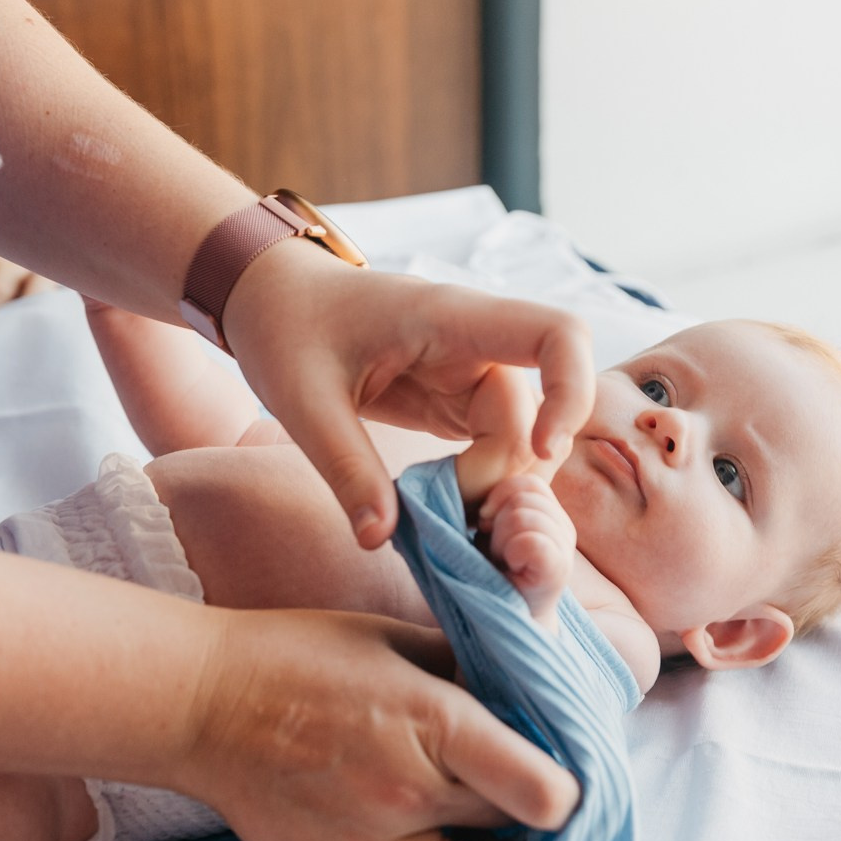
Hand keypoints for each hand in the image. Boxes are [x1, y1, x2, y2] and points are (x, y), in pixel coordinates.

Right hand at [176, 607, 578, 840]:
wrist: (202, 698)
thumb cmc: (301, 655)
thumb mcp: (396, 640)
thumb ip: (468, 672)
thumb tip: (528, 700)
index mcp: (436, 721)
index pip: (548, 795)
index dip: (562, 787)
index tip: (545, 772)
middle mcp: (409, 792)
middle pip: (519, 839)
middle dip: (522, 820)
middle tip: (501, 797)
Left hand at [223, 238, 593, 549]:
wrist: (268, 301)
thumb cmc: (284, 328)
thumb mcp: (304, 401)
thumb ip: (345, 467)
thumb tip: (381, 538)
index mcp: (453, 318)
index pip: (558, 334)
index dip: (572, 392)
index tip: (542, 452)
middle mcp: (478, 344)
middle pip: (536, 414)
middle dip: (505, 474)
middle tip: (445, 518)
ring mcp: (470, 375)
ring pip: (518, 438)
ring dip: (493, 486)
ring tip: (436, 519)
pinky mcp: (456, 403)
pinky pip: (491, 447)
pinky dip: (476, 484)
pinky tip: (439, 509)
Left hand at [478, 474, 576, 628]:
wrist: (506, 624)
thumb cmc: (491, 576)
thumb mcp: (492, 531)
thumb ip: (498, 503)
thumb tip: (475, 472)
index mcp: (549, 513)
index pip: (526, 481)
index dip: (497, 498)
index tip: (485, 527)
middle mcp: (564, 527)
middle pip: (521, 495)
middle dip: (496, 523)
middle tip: (496, 553)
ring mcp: (565, 548)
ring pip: (520, 515)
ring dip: (499, 542)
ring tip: (503, 563)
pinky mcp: (559, 569)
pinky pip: (530, 540)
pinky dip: (511, 552)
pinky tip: (511, 568)